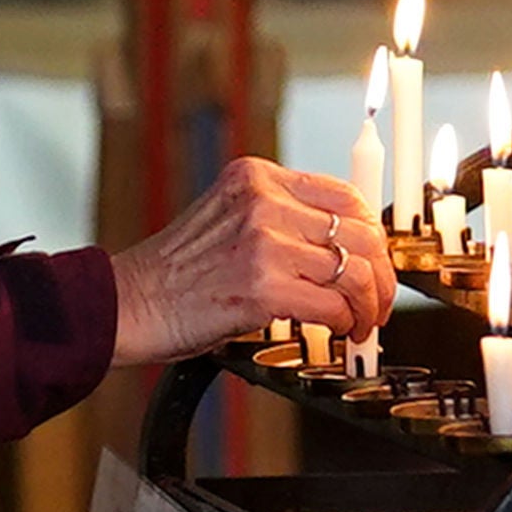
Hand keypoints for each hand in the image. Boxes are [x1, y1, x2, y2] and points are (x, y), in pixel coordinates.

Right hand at [108, 158, 397, 365]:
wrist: (129, 304)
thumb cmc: (177, 274)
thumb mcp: (229, 220)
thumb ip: (281, 221)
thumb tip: (346, 250)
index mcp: (257, 177)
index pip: (345, 196)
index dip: (372, 236)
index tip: (376, 264)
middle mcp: (263, 201)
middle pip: (360, 234)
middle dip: (381, 277)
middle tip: (378, 304)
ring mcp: (263, 242)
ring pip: (355, 272)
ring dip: (368, 306)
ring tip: (361, 325)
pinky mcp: (263, 287)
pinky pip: (333, 305)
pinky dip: (344, 324)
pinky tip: (338, 333)